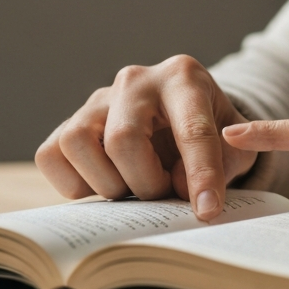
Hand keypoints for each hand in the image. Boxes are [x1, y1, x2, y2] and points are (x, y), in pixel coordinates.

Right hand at [35, 55, 257, 218]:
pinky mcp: (68, 122)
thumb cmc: (212, 132)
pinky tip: (105, 182)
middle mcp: (136, 80)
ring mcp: (97, 99)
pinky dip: (74, 183)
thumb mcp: (236, 145)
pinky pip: (51, 155)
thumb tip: (181, 186)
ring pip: (78, 142)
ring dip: (108, 182)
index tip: (208, 210)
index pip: (192, 130)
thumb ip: (225, 163)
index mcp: (184, 78)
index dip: (202, 174)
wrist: (181, 118)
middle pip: (124, 139)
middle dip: (146, 182)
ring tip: (134, 186)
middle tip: (163, 193)